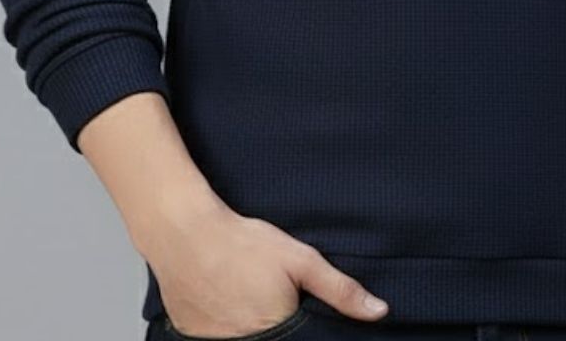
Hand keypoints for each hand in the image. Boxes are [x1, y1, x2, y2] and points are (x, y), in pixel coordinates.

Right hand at [137, 192, 389, 337]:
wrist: (185, 233)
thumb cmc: (244, 244)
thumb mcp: (300, 259)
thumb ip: (340, 290)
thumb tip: (379, 312)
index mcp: (278, 334)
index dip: (302, 330)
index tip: (293, 310)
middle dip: (278, 326)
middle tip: (266, 297)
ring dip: (251, 326)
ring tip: (246, 297)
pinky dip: (227, 328)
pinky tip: (227, 304)